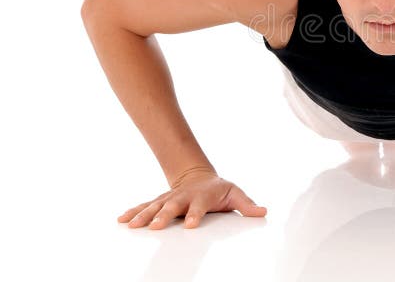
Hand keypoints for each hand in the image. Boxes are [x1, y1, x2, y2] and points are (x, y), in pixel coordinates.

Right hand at [117, 168, 266, 229]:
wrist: (198, 177)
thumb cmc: (218, 190)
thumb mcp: (235, 194)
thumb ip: (247, 204)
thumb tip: (263, 212)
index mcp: (202, 197)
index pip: (199, 206)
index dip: (195, 215)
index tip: (190, 224)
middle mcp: (183, 197)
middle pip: (172, 206)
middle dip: (164, 216)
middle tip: (156, 226)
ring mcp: (169, 199)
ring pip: (155, 206)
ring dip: (143, 215)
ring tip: (132, 225)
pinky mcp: (159, 202)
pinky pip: (144, 207)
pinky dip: (133, 212)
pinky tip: (121, 220)